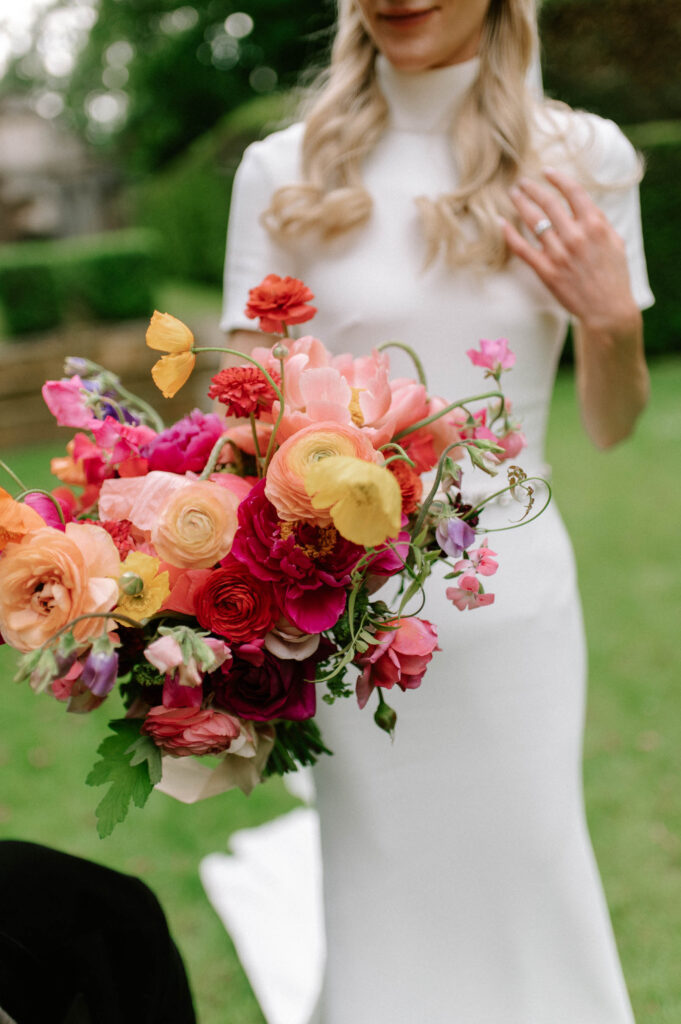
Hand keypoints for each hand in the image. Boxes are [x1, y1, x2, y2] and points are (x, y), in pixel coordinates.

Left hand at [502, 168, 639, 334]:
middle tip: (522, 182)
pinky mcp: (546, 271)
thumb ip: (599, 222)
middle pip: (548, 203)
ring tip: (513, 195)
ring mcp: (559, 254)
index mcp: (595, 225)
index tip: (546, 172)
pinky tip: (500, 222)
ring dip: (521, 204)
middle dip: (532, 189)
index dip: (557, 178)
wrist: (607, 309)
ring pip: (533, 221)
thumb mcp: (615, 242)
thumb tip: (583, 205)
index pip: (573, 192)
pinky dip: (509, 234)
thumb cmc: (614, 276)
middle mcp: (575, 236)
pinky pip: (522, 248)